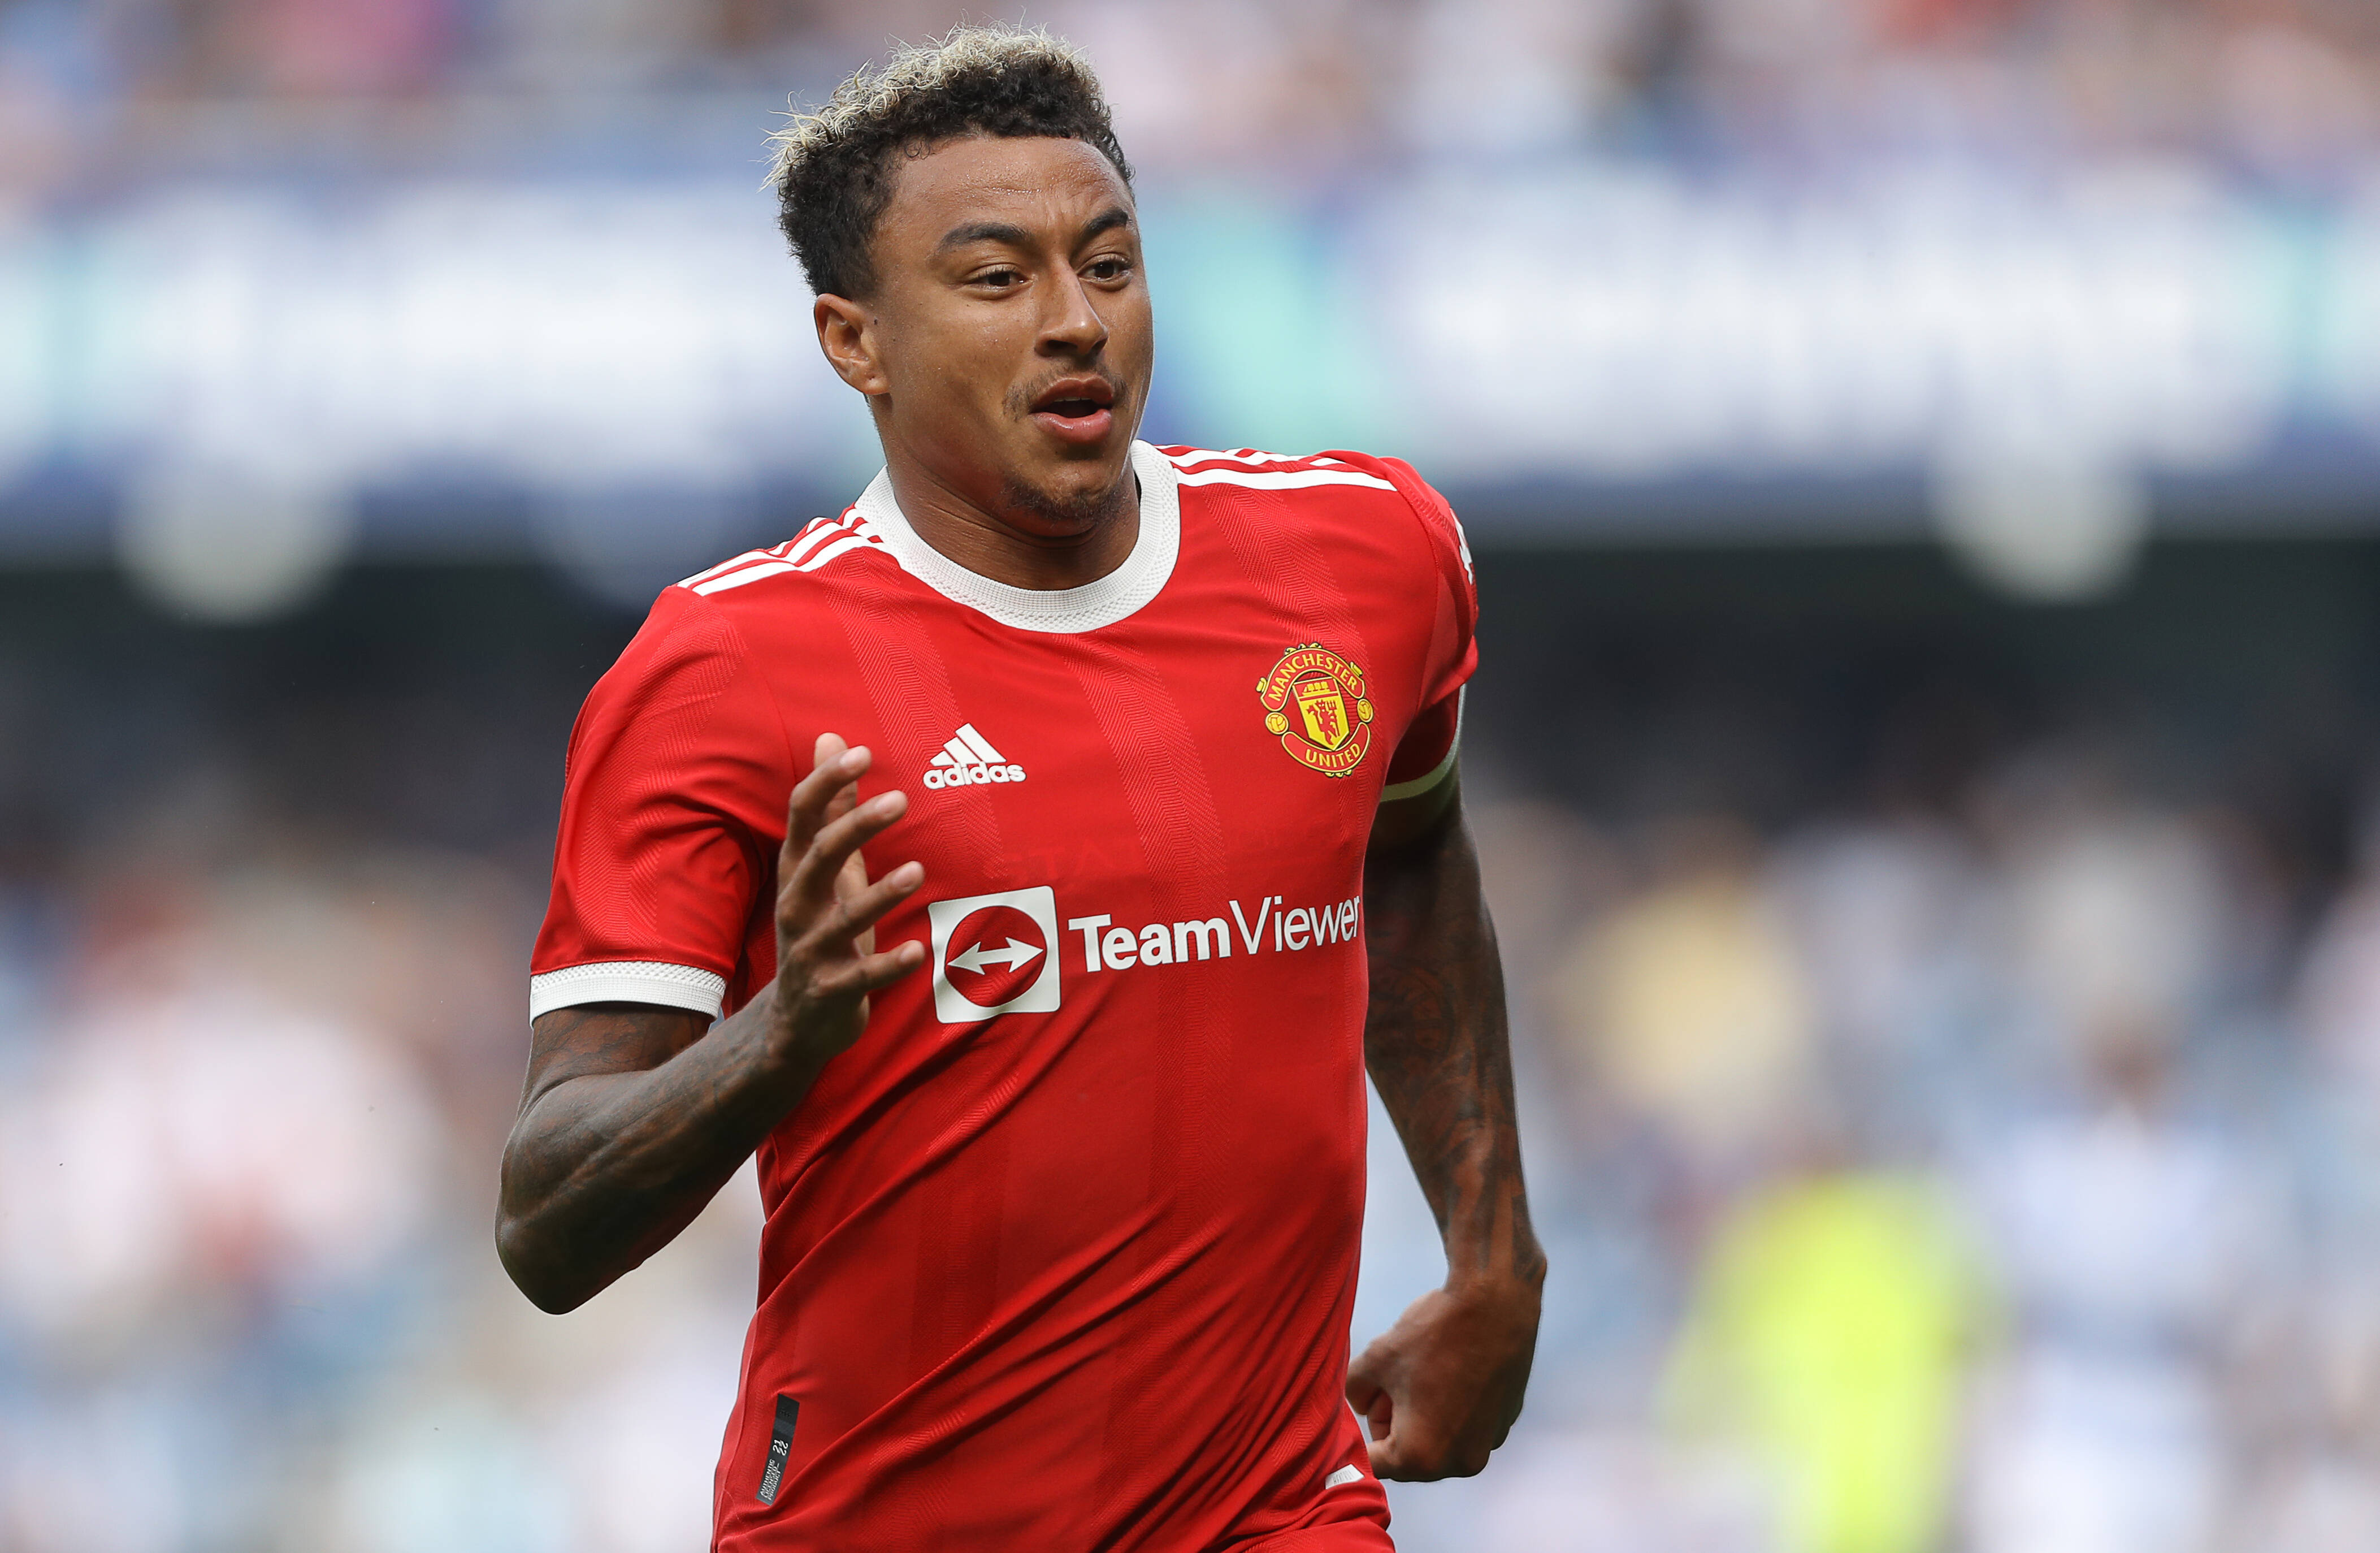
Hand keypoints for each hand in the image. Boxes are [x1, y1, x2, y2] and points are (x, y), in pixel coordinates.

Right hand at [769, 733, 926, 1068]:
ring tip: (918, 871)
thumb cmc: (821, 929)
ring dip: (880, 895)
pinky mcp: (830, 990)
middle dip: (857, 828)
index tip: (860, 752)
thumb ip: (833, 808)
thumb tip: (831, 739)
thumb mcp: (826, 869)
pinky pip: (861, 976)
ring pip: (844, 918)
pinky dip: (889, 965)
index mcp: (798, 870)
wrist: (795, 1022)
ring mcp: (811, 949)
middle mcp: (798, 904)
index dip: (826, 782)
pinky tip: (918, 951)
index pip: (803, 816)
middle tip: (901, 799)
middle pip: (821, 857)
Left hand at [1345, 1280, 1539, 1479]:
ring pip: (1437, 1442)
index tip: (1359, 1410)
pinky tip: (1449, 1371)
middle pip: (1408, 1457)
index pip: (1374, 1464)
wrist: (1496, 1302)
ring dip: (1421, 1418)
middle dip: (1391, 1425)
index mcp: (1422, 1456)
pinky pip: (1464, 1427)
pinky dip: (1450, 1410)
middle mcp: (1460, 1462)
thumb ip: (1355, 1391)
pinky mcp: (1505, 1422)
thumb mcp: (1376, 1358)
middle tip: (1388, 1385)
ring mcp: (1488, 1444)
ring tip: (1419, 1374)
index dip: (1358, 1436)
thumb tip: (1361, 1406)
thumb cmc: (1433, 1333)